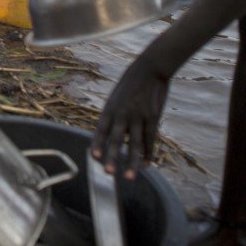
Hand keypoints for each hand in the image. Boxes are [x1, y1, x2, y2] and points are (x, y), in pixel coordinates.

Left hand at [91, 60, 169, 179]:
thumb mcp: (116, 97)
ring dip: (131, 162)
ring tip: (129, 177)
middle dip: (112, 157)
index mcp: (110, 108)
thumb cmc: (130, 83)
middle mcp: (122, 114)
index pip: (101, 130)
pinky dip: (148, 153)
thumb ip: (114, 116)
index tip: (93, 157)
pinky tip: (146, 165)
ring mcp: (138, 116)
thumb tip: (114, 135)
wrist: (150, 69)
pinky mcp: (152, 118)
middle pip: (116, 140)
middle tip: (108, 173)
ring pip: (134, 144)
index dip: (97, 144)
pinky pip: (150, 139)